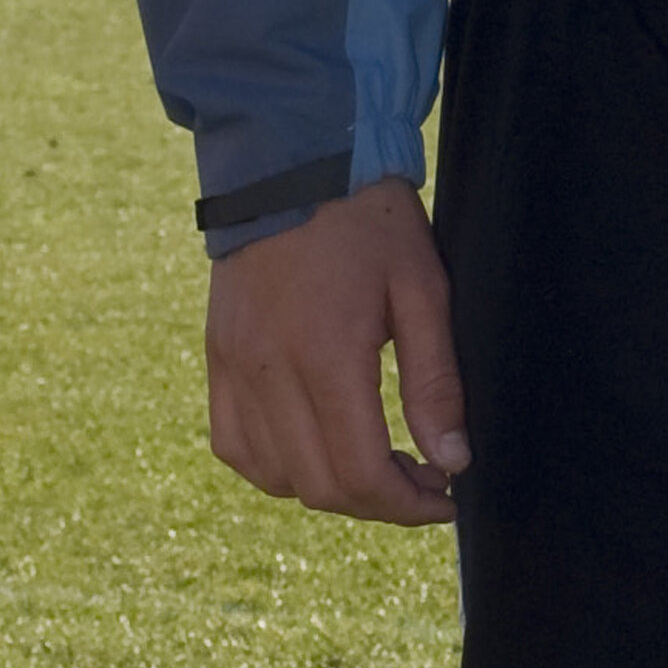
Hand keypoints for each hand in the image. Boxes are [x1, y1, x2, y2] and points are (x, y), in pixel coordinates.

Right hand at [203, 177, 469, 523]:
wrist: (292, 161)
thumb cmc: (368, 221)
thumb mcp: (423, 290)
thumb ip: (435, 383)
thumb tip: (451, 460)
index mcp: (324, 357)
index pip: (360, 474)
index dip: (407, 506)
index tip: (444, 496)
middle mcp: (268, 372)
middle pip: (318, 488)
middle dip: (377, 503)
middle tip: (421, 480)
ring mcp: (233, 367)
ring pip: (273, 477)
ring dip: (328, 488)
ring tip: (374, 462)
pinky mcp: (216, 358)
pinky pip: (233, 445)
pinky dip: (275, 466)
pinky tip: (315, 447)